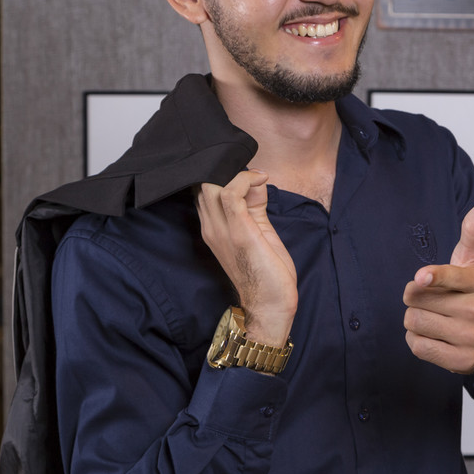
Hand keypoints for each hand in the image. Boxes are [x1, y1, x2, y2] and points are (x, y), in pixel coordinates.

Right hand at [196, 169, 296, 345]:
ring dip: (237, 173)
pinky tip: (261, 181)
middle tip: (253, 175)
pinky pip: (230, 193)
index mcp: (213, 228)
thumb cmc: (267, 271)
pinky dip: (245, 179)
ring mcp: (222, 230)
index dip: (222, 175)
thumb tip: (256, 181)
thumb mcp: (258, 230)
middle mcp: (211, 228)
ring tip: (257, 178)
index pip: (203, 190)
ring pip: (212, 184)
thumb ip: (254, 205)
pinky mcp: (238, 231)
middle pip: (203, 183)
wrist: (270, 303)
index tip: (248, 175)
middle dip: (227, 170)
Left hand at [403, 196, 473, 385]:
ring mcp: (470, 338)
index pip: (451, 277)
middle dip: (416, 297)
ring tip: (435, 316)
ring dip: (415, 318)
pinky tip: (435, 335)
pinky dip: (418, 339)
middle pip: (417, 300)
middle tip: (433, 298)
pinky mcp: (461, 362)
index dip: (433, 277)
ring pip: (414, 322)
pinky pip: (417, 346)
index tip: (420, 277)